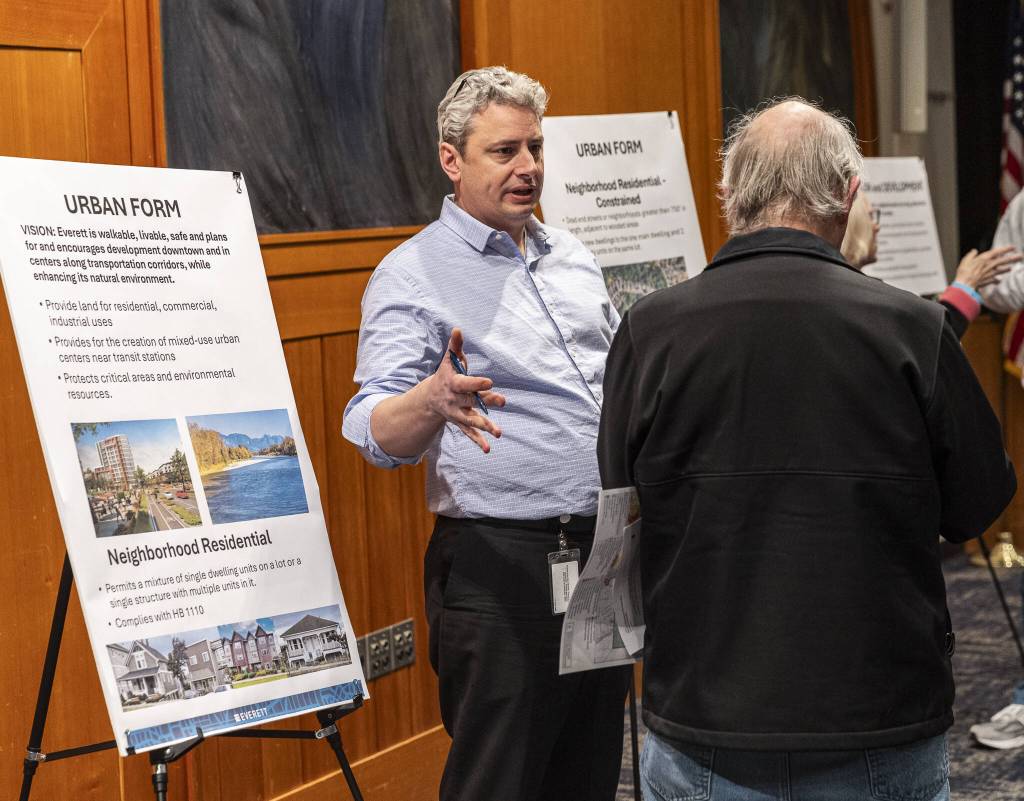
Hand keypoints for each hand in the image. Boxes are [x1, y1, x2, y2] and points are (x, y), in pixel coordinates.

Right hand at [425, 328, 505, 452]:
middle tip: (503, 401)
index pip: (466, 383)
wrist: (430, 398)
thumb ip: (455, 347)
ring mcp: (458, 414)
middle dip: (487, 402)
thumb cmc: (446, 375)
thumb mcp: (448, 361)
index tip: (490, 382)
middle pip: (472, 401)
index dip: (477, 383)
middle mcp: (455, 400)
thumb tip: (458, 329)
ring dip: (485, 426)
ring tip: (498, 432)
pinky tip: (488, 449)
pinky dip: (478, 441)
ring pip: (472, 420)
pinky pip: (469, 433)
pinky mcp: (461, 423)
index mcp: (453, 384)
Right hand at [954, 246, 1021, 288]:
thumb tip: (974, 251)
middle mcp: (989, 265)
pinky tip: (999, 280)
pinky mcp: (987, 281)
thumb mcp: (965, 260)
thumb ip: (971, 255)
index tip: (1013, 247)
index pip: (997, 252)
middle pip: (1003, 261)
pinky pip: (994, 280)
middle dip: (1012, 258)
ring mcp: (989, 274)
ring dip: (1007, 268)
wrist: (964, 284)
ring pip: (1001, 270)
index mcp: (984, 259)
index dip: (1006, 249)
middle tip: (1020, 256)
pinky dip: (996, 280)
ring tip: (1011, 268)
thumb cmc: (964, 272)